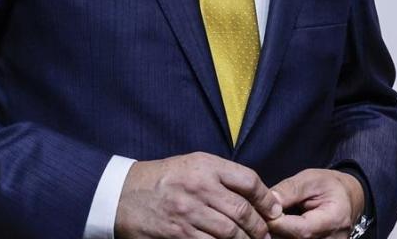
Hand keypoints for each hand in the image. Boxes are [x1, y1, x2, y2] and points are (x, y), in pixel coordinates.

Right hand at [115, 152, 281, 238]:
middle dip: (260, 227)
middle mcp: (199, 187)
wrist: (122, 195)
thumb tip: (256, 195)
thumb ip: (221, 176)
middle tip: (266, 235)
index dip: (267, 198)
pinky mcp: (178, 234)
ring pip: (230, 233)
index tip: (274, 210)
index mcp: (205, 166)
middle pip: (242, 211)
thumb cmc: (163, 180)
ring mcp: (188, 212)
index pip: (248, 180)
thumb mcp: (192, 165)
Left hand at [266, 168, 364, 238]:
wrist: (348, 200)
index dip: (277, 223)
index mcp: (333, 221)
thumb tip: (268, 200)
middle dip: (273, 230)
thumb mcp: (311, 179)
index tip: (260, 211)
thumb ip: (290, 190)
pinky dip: (284, 236)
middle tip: (260, 215)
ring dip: (276, 235)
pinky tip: (278, 227)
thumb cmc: (330, 187)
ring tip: (268, 220)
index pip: (300, 230)